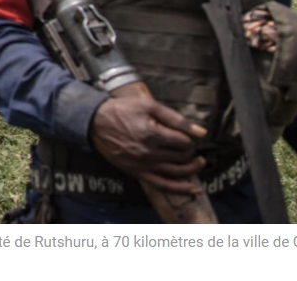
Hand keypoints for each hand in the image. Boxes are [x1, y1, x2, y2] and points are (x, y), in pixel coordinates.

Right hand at [90, 97, 207, 194]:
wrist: (95, 122)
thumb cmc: (122, 110)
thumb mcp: (149, 106)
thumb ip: (176, 119)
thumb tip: (202, 132)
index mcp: (152, 134)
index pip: (184, 142)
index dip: (190, 138)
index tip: (188, 134)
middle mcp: (149, 153)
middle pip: (182, 157)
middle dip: (190, 151)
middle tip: (188, 143)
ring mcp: (143, 165)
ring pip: (177, 172)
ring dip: (192, 168)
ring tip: (199, 162)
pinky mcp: (137, 173)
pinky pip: (162, 185)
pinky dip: (180, 189)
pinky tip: (194, 189)